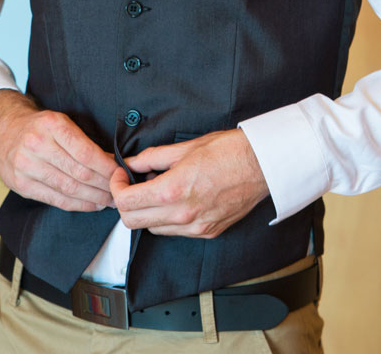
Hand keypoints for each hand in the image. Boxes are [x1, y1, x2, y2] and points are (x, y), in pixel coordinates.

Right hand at [0, 90, 118, 212]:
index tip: (121, 174)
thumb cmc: (38, 126)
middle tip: (119, 192)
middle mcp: (37, 145)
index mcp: (52, 125)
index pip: (86, 152)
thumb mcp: (60, 121)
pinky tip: (91, 205)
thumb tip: (112, 162)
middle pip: (79, 172)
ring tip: (109, 201)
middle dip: (104, 185)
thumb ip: (83, 141)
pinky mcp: (21, 184)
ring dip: (94, 198)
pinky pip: (55, 199)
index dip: (107, 167)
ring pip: (69, 188)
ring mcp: (26, 166)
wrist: (2, 129)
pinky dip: (77, 205)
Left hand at [110, 129, 269, 238]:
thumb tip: (132, 163)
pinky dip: (167, 219)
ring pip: (152, 229)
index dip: (116, 188)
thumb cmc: (230, 151)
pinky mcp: (207, 233)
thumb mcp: (185, 148)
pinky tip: (176, 199)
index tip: (121, 177)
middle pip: (133, 222)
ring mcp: (196, 228)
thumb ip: (153, 158)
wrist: (264, 165)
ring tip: (157, 190)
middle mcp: (182, 215)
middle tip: (132, 185)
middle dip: (126, 203)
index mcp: (173, 191)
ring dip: (146, 213)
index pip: (126, 202)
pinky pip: (175, 232)